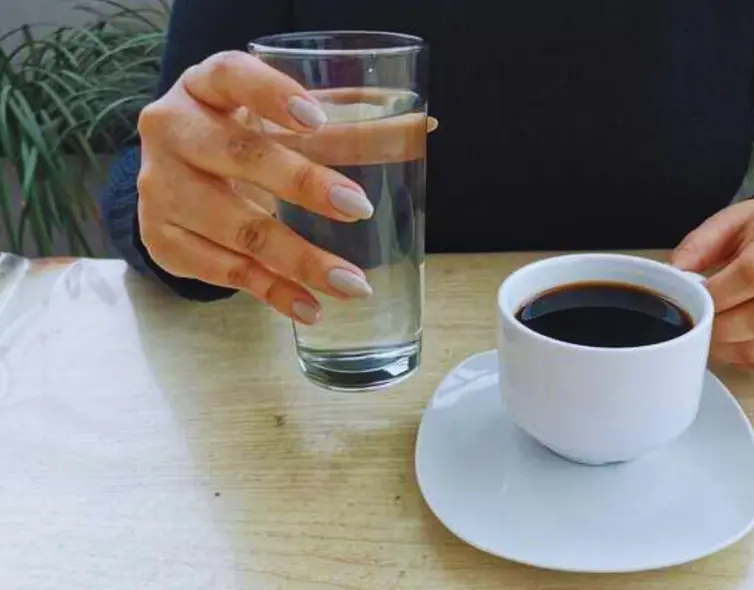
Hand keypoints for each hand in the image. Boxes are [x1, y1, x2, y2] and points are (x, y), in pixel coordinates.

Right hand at [136, 50, 377, 324]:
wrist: (177, 174)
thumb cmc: (244, 136)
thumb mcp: (285, 124)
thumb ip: (348, 125)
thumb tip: (424, 127)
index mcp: (204, 85)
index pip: (230, 76)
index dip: (271, 95)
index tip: (316, 120)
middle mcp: (171, 131)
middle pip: (237, 157)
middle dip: (302, 184)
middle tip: (361, 209)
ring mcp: (159, 188)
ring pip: (233, 227)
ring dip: (298, 258)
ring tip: (352, 283)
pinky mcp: (162, 239)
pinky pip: (222, 271)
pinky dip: (272, 291)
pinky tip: (310, 308)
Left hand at [669, 197, 753, 369]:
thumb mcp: (732, 221)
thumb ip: (699, 246)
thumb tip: (674, 277)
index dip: (718, 294)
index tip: (693, 301)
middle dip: (723, 327)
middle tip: (697, 326)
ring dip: (734, 348)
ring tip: (710, 337)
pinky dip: (751, 358)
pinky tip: (733, 345)